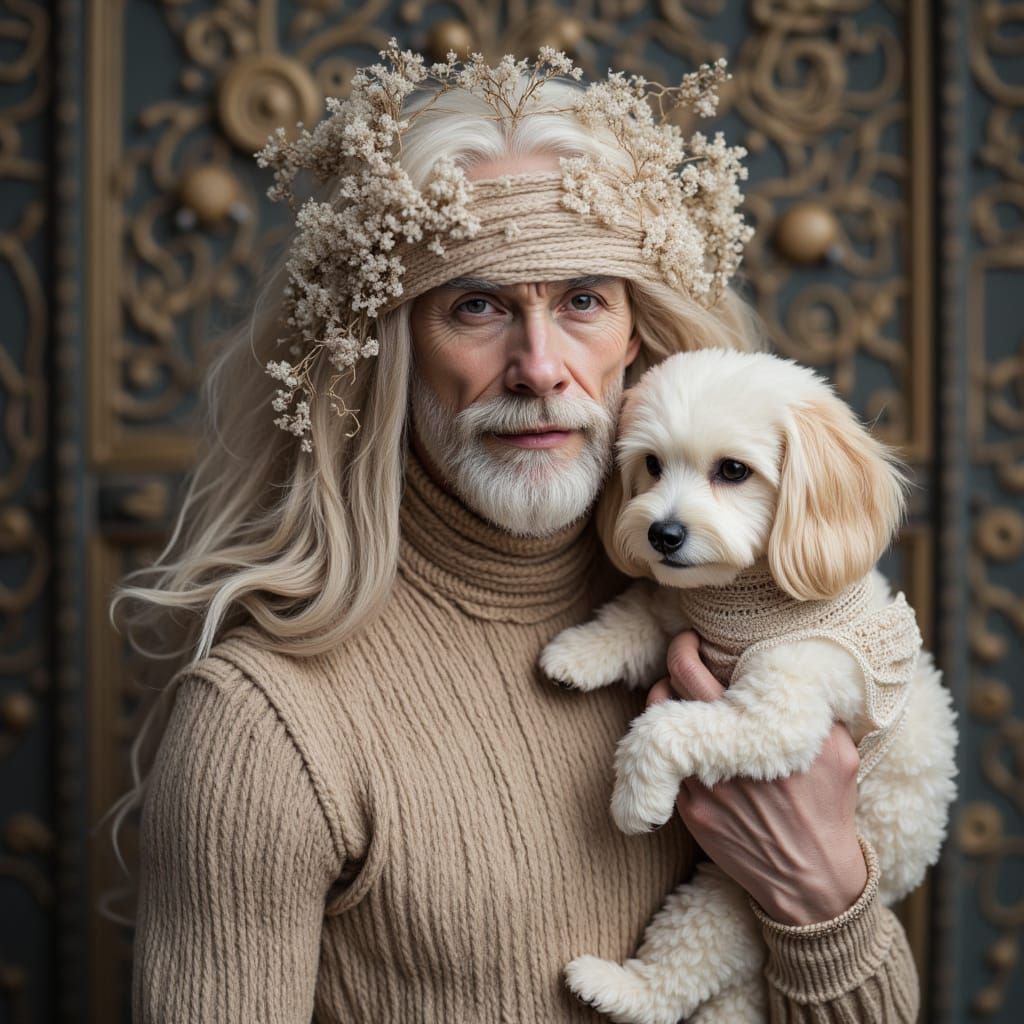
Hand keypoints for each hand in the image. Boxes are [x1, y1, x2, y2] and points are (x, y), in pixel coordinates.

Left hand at [648, 630, 867, 925]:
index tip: (691, 639)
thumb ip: (812, 710)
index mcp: (755, 733)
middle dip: (668, 666)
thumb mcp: (839, 753)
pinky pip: (665, 765)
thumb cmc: (827, 809)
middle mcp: (722, 755)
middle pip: (668, 693)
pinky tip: (685, 739)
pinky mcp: (689, 812)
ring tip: (678, 695)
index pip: (697, 674)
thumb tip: (794, 673)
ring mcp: (699, 785)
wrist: (811, 879)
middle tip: (680, 654)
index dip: (685, 649)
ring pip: (656, 727)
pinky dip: (670, 745)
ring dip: (663, 704)